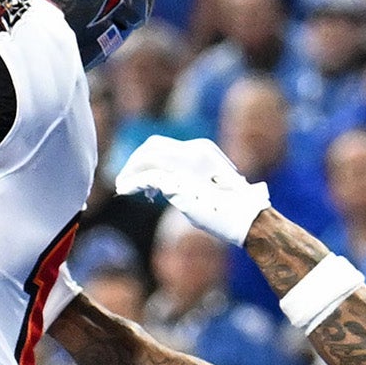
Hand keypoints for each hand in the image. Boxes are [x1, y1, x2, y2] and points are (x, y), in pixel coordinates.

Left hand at [115, 135, 270, 244]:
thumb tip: (165, 189)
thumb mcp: (206, 191)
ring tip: (121, 186)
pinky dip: (132, 183)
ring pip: (146, 158)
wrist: (244, 217)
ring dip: (130, 171)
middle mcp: (192, 153)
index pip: (165, 147)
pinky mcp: (178, 182)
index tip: (145, 180)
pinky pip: (147, 178)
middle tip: (125, 179)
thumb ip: (186, 184)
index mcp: (201, 151)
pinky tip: (124, 191)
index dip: (148, 160)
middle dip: (136, 161)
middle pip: (152, 147)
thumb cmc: (230, 210)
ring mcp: (185, 165)